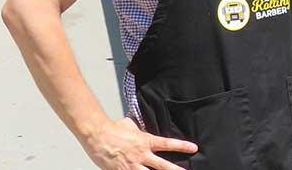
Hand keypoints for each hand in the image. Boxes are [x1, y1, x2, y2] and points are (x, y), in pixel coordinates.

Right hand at [81, 117, 197, 169]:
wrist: (97, 135)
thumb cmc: (112, 129)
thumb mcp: (130, 125)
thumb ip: (139, 128)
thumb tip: (140, 125)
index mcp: (145, 141)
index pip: (168, 144)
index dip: (182, 146)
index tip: (194, 148)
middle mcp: (141, 155)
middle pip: (163, 166)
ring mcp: (132, 165)